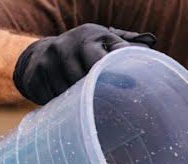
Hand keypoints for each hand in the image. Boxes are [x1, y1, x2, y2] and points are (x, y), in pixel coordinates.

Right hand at [12, 23, 156, 104]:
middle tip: (103, 101)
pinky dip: (62, 104)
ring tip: (83, 99)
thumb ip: (126, 47)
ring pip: (70, 91)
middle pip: (86, 78)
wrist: (42, 55)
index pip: (103, 57)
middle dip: (94, 91)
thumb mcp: (104, 44)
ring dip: (78, 101)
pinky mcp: (36, 74)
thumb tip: (151, 44)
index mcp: (90, 35)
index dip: (115, 74)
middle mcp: (67, 43)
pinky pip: (54, 97)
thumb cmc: (84, 53)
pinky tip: (66, 99)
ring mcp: (50, 58)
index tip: (129, 88)